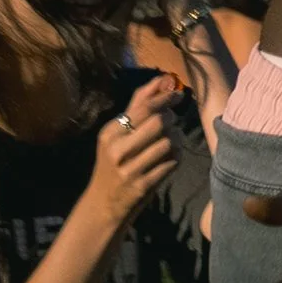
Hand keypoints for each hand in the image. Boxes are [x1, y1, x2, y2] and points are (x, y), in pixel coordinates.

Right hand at [86, 75, 181, 232]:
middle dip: (172, 119)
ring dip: (177, 139)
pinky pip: (172, 163)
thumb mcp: (118, 134)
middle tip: (172, 122)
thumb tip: (164, 78)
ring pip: (169, 142)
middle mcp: (117, 150)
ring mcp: (130, 170)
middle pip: (159, 122)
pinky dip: (177, 157)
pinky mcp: (143, 186)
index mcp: (110, 133)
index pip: (144, 107)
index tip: (178, 95)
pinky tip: (170, 158)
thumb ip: (139, 105)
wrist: (103, 204)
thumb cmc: (115, 163)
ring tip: (172, 141)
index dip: (166, 97)